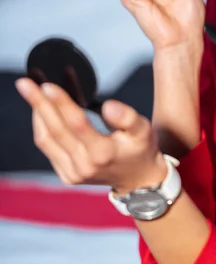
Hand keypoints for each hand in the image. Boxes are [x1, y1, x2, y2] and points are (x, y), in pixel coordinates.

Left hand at [15, 78, 167, 193]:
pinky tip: (41, 111)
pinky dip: (42, 127)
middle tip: (24, 83)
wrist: (138, 180)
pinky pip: (48, 147)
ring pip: (46, 139)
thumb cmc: (140, 149)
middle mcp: (84, 166)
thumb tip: (107, 106)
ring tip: (29, 92)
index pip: (77, 124)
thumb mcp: (143, 130)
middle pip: (56, 129)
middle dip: (39, 103)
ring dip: (37, 113)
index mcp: (103, 154)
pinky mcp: (66, 175)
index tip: (47, 85)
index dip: (61, 103)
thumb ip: (127, 116)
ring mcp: (73, 173)